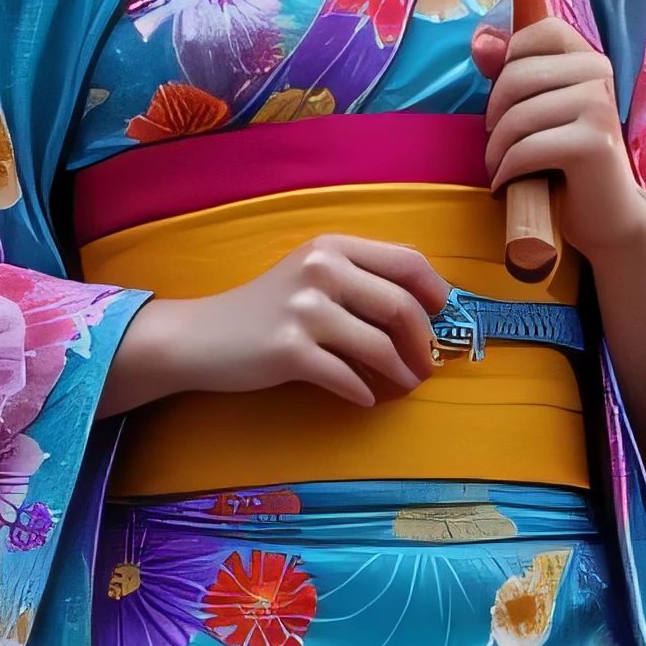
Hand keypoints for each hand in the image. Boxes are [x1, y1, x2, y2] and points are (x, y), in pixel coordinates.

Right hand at [105, 234, 446, 413]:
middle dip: (424, 343)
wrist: (202, 336)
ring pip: (379, 346)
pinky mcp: (289, 350)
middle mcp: (320, 270)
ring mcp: (304, 310)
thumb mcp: (311, 276)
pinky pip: (346, 377)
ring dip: (402, 373)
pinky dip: (363, 392)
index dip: (436, 292)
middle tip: (428, 366)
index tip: (443, 319)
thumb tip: (423, 307)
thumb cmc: (265, 309)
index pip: (407, 261)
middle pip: (400, 306)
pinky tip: (366, 398)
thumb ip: (359, 279)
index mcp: (332, 246)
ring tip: (406, 385)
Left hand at [473, 19, 645, 268]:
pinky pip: (527, 149)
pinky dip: (506, 171)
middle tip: (497, 146)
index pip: (538, 33)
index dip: (508, 64)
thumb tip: (479, 39)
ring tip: (500, 169)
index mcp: (589, 57)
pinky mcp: (596, 143)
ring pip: (518, 116)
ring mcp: (601, 106)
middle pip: (517, 75)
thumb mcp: (538, 110)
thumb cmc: (567, 163)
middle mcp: (600, 73)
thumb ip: (508, 71)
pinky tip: (506, 184)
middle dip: (494, 117)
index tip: (506, 104)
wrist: (608, 216)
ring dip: (496, 151)